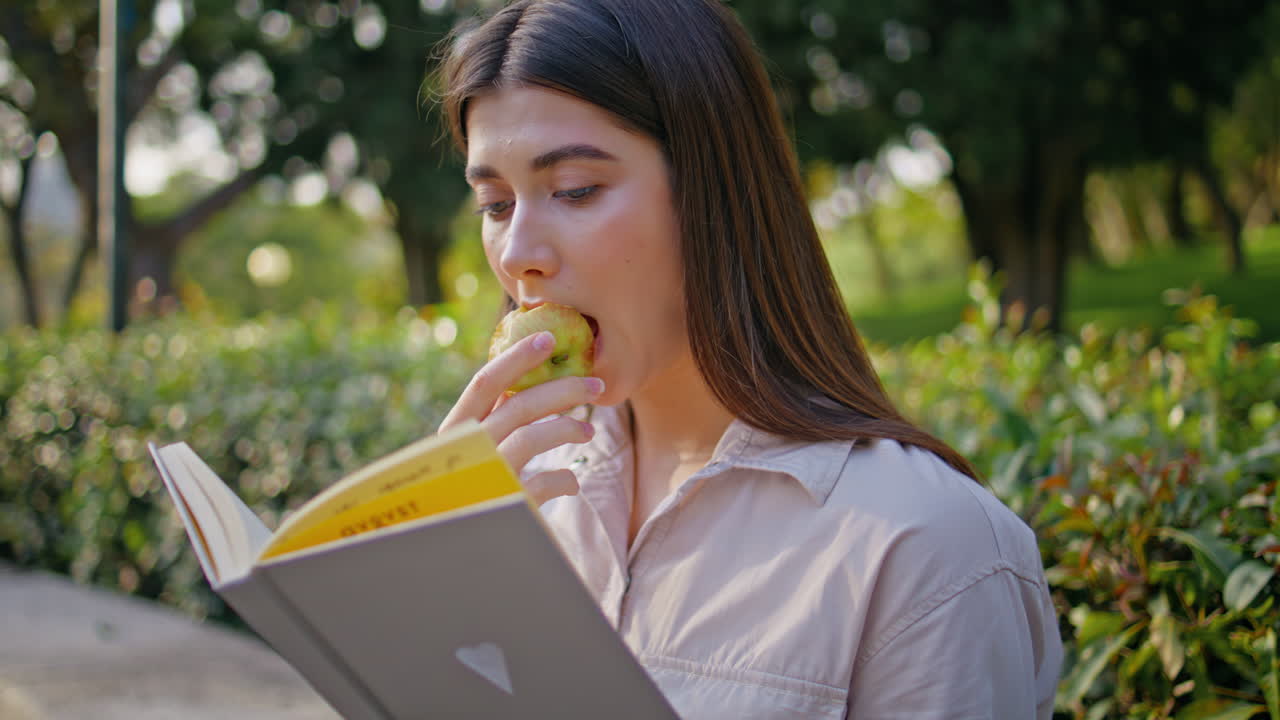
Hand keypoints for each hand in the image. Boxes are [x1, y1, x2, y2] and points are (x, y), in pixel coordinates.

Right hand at [438, 330, 603, 505]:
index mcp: (454, 433)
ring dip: (567, 428)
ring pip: (533, 437)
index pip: (483, 384)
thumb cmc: (466, 496)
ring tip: (588, 430)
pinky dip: (564, 479)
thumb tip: (522, 380)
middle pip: (519, 406)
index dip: (517, 358)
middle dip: (562, 389)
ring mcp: (485, 479)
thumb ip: (490, 422)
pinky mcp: (507, 507)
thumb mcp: (469, 456)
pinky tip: (570, 482)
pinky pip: (546, 483)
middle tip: (594, 384)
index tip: (549, 338)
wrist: (453, 556)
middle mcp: (466, 452)